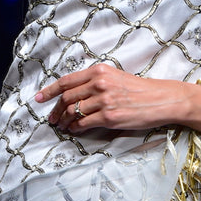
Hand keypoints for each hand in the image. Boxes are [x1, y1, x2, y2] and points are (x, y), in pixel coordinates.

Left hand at [34, 63, 200, 136]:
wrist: (162, 99)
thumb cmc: (140, 89)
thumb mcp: (116, 77)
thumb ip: (96, 82)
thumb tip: (75, 94)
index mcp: (99, 71)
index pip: (67, 80)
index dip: (49, 90)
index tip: (38, 98)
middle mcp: (99, 83)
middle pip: (67, 97)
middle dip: (55, 109)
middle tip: (51, 118)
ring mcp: (104, 100)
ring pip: (73, 111)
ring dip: (64, 120)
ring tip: (62, 126)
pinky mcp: (109, 117)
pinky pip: (84, 123)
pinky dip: (75, 127)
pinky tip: (74, 129)